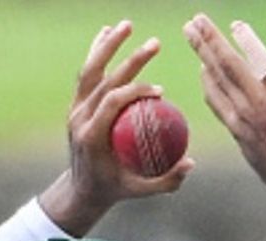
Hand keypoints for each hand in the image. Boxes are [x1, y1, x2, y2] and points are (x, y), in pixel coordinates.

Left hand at [41, 20, 194, 234]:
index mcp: (91, 135)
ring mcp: (75, 108)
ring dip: (108, 45)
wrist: (81, 189)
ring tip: (127, 25)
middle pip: (103, 80)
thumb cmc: (115, 189)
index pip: (112, 103)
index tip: (160, 90)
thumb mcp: (141, 191)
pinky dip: (98, 53)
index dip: (135, 91)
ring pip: (90, 70)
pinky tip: (107, 34)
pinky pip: (87, 74)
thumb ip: (166, 180)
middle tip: (155, 44)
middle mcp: (79, 117)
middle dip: (130, 60)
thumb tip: (191, 162)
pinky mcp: (76, 104)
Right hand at [183, 14, 265, 217]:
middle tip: (188, 29)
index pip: (215, 98)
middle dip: (200, 49)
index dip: (207, 81)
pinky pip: (258, 58)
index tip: (201, 67)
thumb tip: (261, 154)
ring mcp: (256, 97)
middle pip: (215, 72)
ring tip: (198, 20)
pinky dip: (246, 41)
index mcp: (237, 128)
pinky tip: (237, 26)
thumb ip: (257, 151)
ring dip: (211, 38)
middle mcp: (241, 108)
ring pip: (227, 62)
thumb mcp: (263, 166)